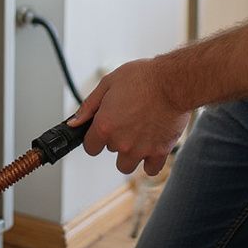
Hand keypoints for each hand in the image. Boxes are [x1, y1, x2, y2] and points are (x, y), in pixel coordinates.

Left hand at [69, 59, 189, 175]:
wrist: (173, 82)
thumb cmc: (142, 78)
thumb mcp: (108, 83)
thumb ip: (89, 105)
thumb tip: (74, 122)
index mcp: (105, 126)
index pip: (90, 147)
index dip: (94, 137)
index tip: (101, 130)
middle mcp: (120, 142)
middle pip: (110, 151)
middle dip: (115, 137)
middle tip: (127, 119)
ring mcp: (140, 150)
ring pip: (126, 165)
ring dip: (130, 153)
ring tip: (139, 133)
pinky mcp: (159, 153)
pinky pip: (150, 169)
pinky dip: (150, 161)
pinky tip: (151, 144)